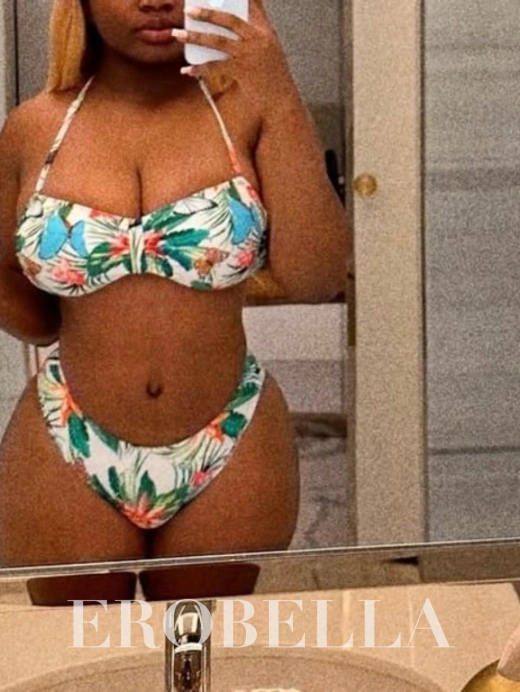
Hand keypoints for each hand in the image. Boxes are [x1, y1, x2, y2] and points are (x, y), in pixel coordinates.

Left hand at [173, 0, 296, 117]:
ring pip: (217, 41)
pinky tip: (187, 69)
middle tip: (188, 10)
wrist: (280, 101)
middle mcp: (258, 39)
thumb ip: (256, 34)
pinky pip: (215, 67)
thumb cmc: (273, 78)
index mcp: (265, 31)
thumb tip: (238, 24)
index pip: (252, 6)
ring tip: (178, 34)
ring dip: (194, 37)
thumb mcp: (270, 50)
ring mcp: (249, 55)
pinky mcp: (241, 71)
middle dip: (206, 13)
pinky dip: (199, 69)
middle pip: (228, 20)